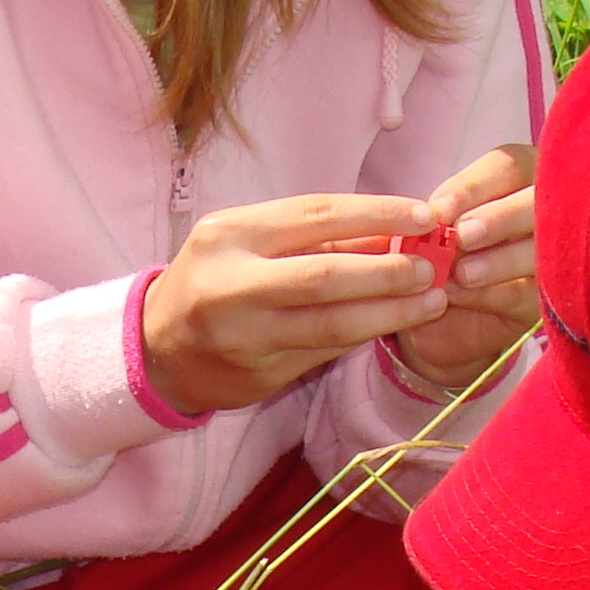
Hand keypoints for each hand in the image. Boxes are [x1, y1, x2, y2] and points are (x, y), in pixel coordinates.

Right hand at [140, 191, 454, 415]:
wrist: (156, 349)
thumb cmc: (213, 280)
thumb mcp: (248, 241)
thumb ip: (314, 237)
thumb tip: (391, 232)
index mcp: (230, 235)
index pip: (316, 216)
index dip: (376, 215)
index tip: (423, 216)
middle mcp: (232, 285)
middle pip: (325, 276)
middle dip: (387, 272)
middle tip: (432, 269)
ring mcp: (244, 337)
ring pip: (331, 325)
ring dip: (389, 312)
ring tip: (431, 302)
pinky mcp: (258, 375)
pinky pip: (324, 352)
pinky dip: (364, 336)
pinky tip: (393, 324)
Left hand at [395, 144, 539, 393]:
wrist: (452, 314)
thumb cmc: (445, 255)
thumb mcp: (437, 230)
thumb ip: (435, 218)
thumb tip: (425, 214)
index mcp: (522, 179)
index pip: (506, 169)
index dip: (472, 187)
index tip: (440, 210)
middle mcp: (549, 209)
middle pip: (536, 203)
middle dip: (499, 218)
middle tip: (463, 235)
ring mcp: (557, 255)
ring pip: (539, 249)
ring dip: (500, 260)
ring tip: (463, 273)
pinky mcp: (551, 299)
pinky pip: (528, 292)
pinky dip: (493, 293)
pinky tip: (462, 294)